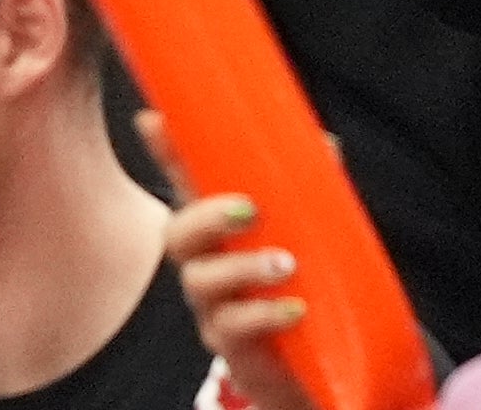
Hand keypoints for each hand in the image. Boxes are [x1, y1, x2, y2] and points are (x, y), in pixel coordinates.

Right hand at [138, 113, 322, 409]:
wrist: (308, 358)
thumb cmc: (300, 282)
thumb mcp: (308, 230)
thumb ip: (314, 191)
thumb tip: (328, 146)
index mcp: (218, 222)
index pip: (183, 180)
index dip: (165, 151)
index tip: (151, 121)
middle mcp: (204, 259)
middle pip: (178, 233)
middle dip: (206, 217)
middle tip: (249, 210)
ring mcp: (211, 302)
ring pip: (200, 280)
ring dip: (241, 268)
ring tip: (286, 265)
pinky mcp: (228, 341)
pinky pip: (231, 327)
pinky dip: (263, 314)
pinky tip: (296, 308)